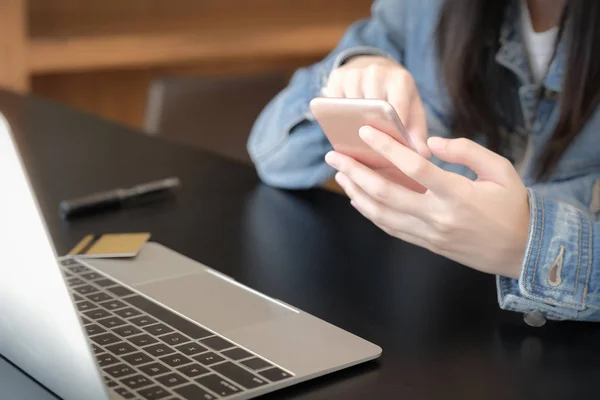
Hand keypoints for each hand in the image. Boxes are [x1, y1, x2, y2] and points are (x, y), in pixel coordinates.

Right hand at [323, 55, 429, 157]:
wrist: (377, 70)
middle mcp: (377, 71)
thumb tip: (422, 155)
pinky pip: (333, 103)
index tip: (388, 148)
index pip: (396, 107)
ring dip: (351, 125)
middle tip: (371, 148)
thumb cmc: (398, 97)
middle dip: (371, 128)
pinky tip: (343, 130)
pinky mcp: (336, 76)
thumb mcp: (412, 110)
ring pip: (350, 105)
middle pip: (371, 106)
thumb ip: (417, 133)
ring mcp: (354, 72)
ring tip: (357, 142)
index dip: (392, 129)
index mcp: (400, 79)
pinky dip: (336, 117)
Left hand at [324, 126, 530, 278]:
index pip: (413, 167)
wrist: (523, 253)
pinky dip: (371, 213)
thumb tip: (430, 143)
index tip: (365, 133)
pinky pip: (391, 229)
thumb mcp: (501, 170)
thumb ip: (467, 151)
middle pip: (386, 193)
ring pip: (382, 214)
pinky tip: (358, 199)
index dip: (386, 148)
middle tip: (334, 157)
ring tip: (341, 176)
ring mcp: (430, 234)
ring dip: (356, 194)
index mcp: (458, 194)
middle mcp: (438, 216)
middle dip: (355, 173)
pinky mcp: (427, 244)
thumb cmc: (513, 206)